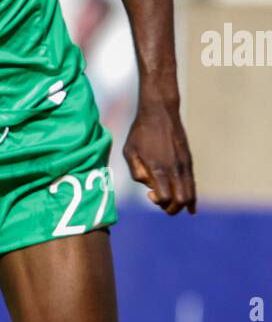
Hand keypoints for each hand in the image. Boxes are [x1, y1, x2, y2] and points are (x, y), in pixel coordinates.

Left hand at [123, 100, 195, 215]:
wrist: (160, 112)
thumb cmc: (140, 132)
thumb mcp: (129, 152)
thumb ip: (136, 172)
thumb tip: (149, 186)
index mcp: (158, 168)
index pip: (166, 198)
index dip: (158, 201)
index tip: (149, 194)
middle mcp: (175, 169)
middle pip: (182, 201)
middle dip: (171, 208)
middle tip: (159, 200)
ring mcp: (184, 165)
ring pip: (190, 194)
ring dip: (181, 204)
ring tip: (171, 203)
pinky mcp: (189, 161)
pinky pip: (193, 184)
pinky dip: (192, 197)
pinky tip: (191, 208)